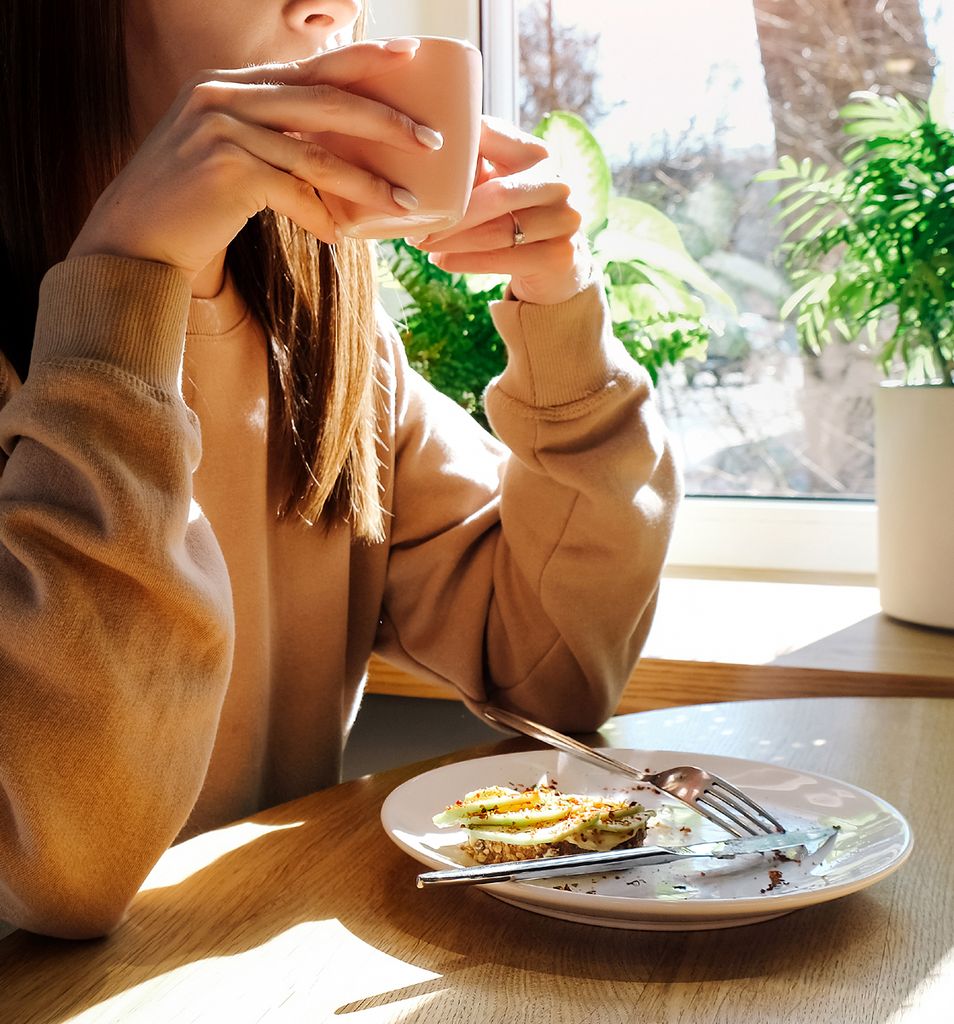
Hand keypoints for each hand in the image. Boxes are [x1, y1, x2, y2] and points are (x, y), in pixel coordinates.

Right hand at [68, 39, 442, 282]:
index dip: (362, 58)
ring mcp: (223, 130)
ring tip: (406, 201)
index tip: (410, 54)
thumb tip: (339, 158)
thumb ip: (272, 141)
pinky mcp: (225, 170)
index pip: (308, 67)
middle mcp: (225, 97)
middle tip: (429, 138)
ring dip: (369, 182)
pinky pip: (296, 194)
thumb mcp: (229, 155)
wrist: (135, 241)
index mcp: (231, 85)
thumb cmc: (192, 205)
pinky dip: (324, 218)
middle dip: (385, 118)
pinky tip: (341, 237)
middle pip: (324, 99)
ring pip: (318, 153)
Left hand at [407, 116, 591, 305]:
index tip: (413, 165)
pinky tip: (441, 261)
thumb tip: (412, 159)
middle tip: (413, 228)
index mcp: (536, 153)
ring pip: (497, 232)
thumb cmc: (512, 218)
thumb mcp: (493, 184)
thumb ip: (467, 166)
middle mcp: (557, 181)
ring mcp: (564, 219)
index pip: (490, 135)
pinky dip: (466, 262)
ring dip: (453, 241)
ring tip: (421, 245)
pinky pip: (503, 259)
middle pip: (497, 194)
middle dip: (452, 214)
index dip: (453, 151)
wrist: (555, 266)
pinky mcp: (560, 255)